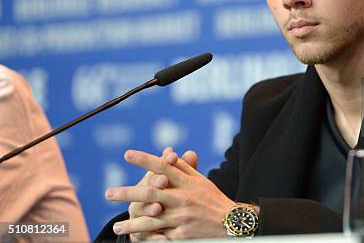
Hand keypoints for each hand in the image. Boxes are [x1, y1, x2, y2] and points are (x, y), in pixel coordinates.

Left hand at [106, 149, 235, 239]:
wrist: (230, 223)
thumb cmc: (212, 198)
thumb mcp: (200, 181)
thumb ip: (183, 168)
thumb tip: (168, 153)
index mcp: (187, 182)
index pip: (164, 166)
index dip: (145, 159)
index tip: (126, 154)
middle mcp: (183, 198)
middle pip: (151, 192)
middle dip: (128, 192)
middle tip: (108, 193)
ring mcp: (182, 218)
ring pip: (151, 219)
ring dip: (131, 223)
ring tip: (116, 226)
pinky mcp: (182, 235)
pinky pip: (160, 236)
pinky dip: (147, 238)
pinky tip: (134, 239)